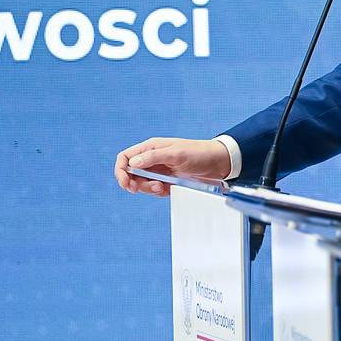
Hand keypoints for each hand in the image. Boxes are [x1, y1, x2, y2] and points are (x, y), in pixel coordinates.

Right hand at [114, 137, 231, 194]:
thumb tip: (132, 163)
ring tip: (163, 188)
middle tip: (153, 187)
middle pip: (131, 174)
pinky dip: (158, 192)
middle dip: (137, 184)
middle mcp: (152, 158)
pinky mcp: (167, 180)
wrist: (219, 163)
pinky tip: (169, 190)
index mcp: (151, 148)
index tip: (126, 184)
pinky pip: (154, 189)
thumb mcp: (176, 154)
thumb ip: (154, 157)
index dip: (121, 171)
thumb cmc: (200, 154)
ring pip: (142, 183)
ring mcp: (159, 170)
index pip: (125, 158)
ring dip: (149, 189)